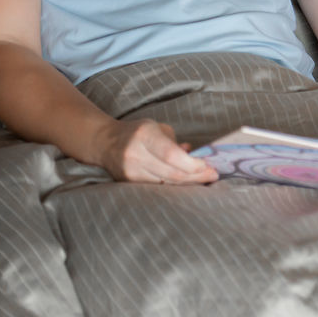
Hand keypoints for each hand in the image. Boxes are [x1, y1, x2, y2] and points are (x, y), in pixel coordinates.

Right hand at [92, 117, 218, 184]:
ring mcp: (130, 171)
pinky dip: (174, 186)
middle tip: (213, 175)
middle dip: (196, 176)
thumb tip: (195, 155)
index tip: (207, 164)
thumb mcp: (157, 128)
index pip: (171, 154)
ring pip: (166, 184)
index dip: (191, 163)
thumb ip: (176, 142)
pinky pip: (157, 188)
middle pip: (171, 173)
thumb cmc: (137, 132)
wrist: (104, 142)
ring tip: (205, 179)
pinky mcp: (128, 183)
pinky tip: (187, 183)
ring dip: (188, 183)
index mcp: (144, 135)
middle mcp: (135, 154)